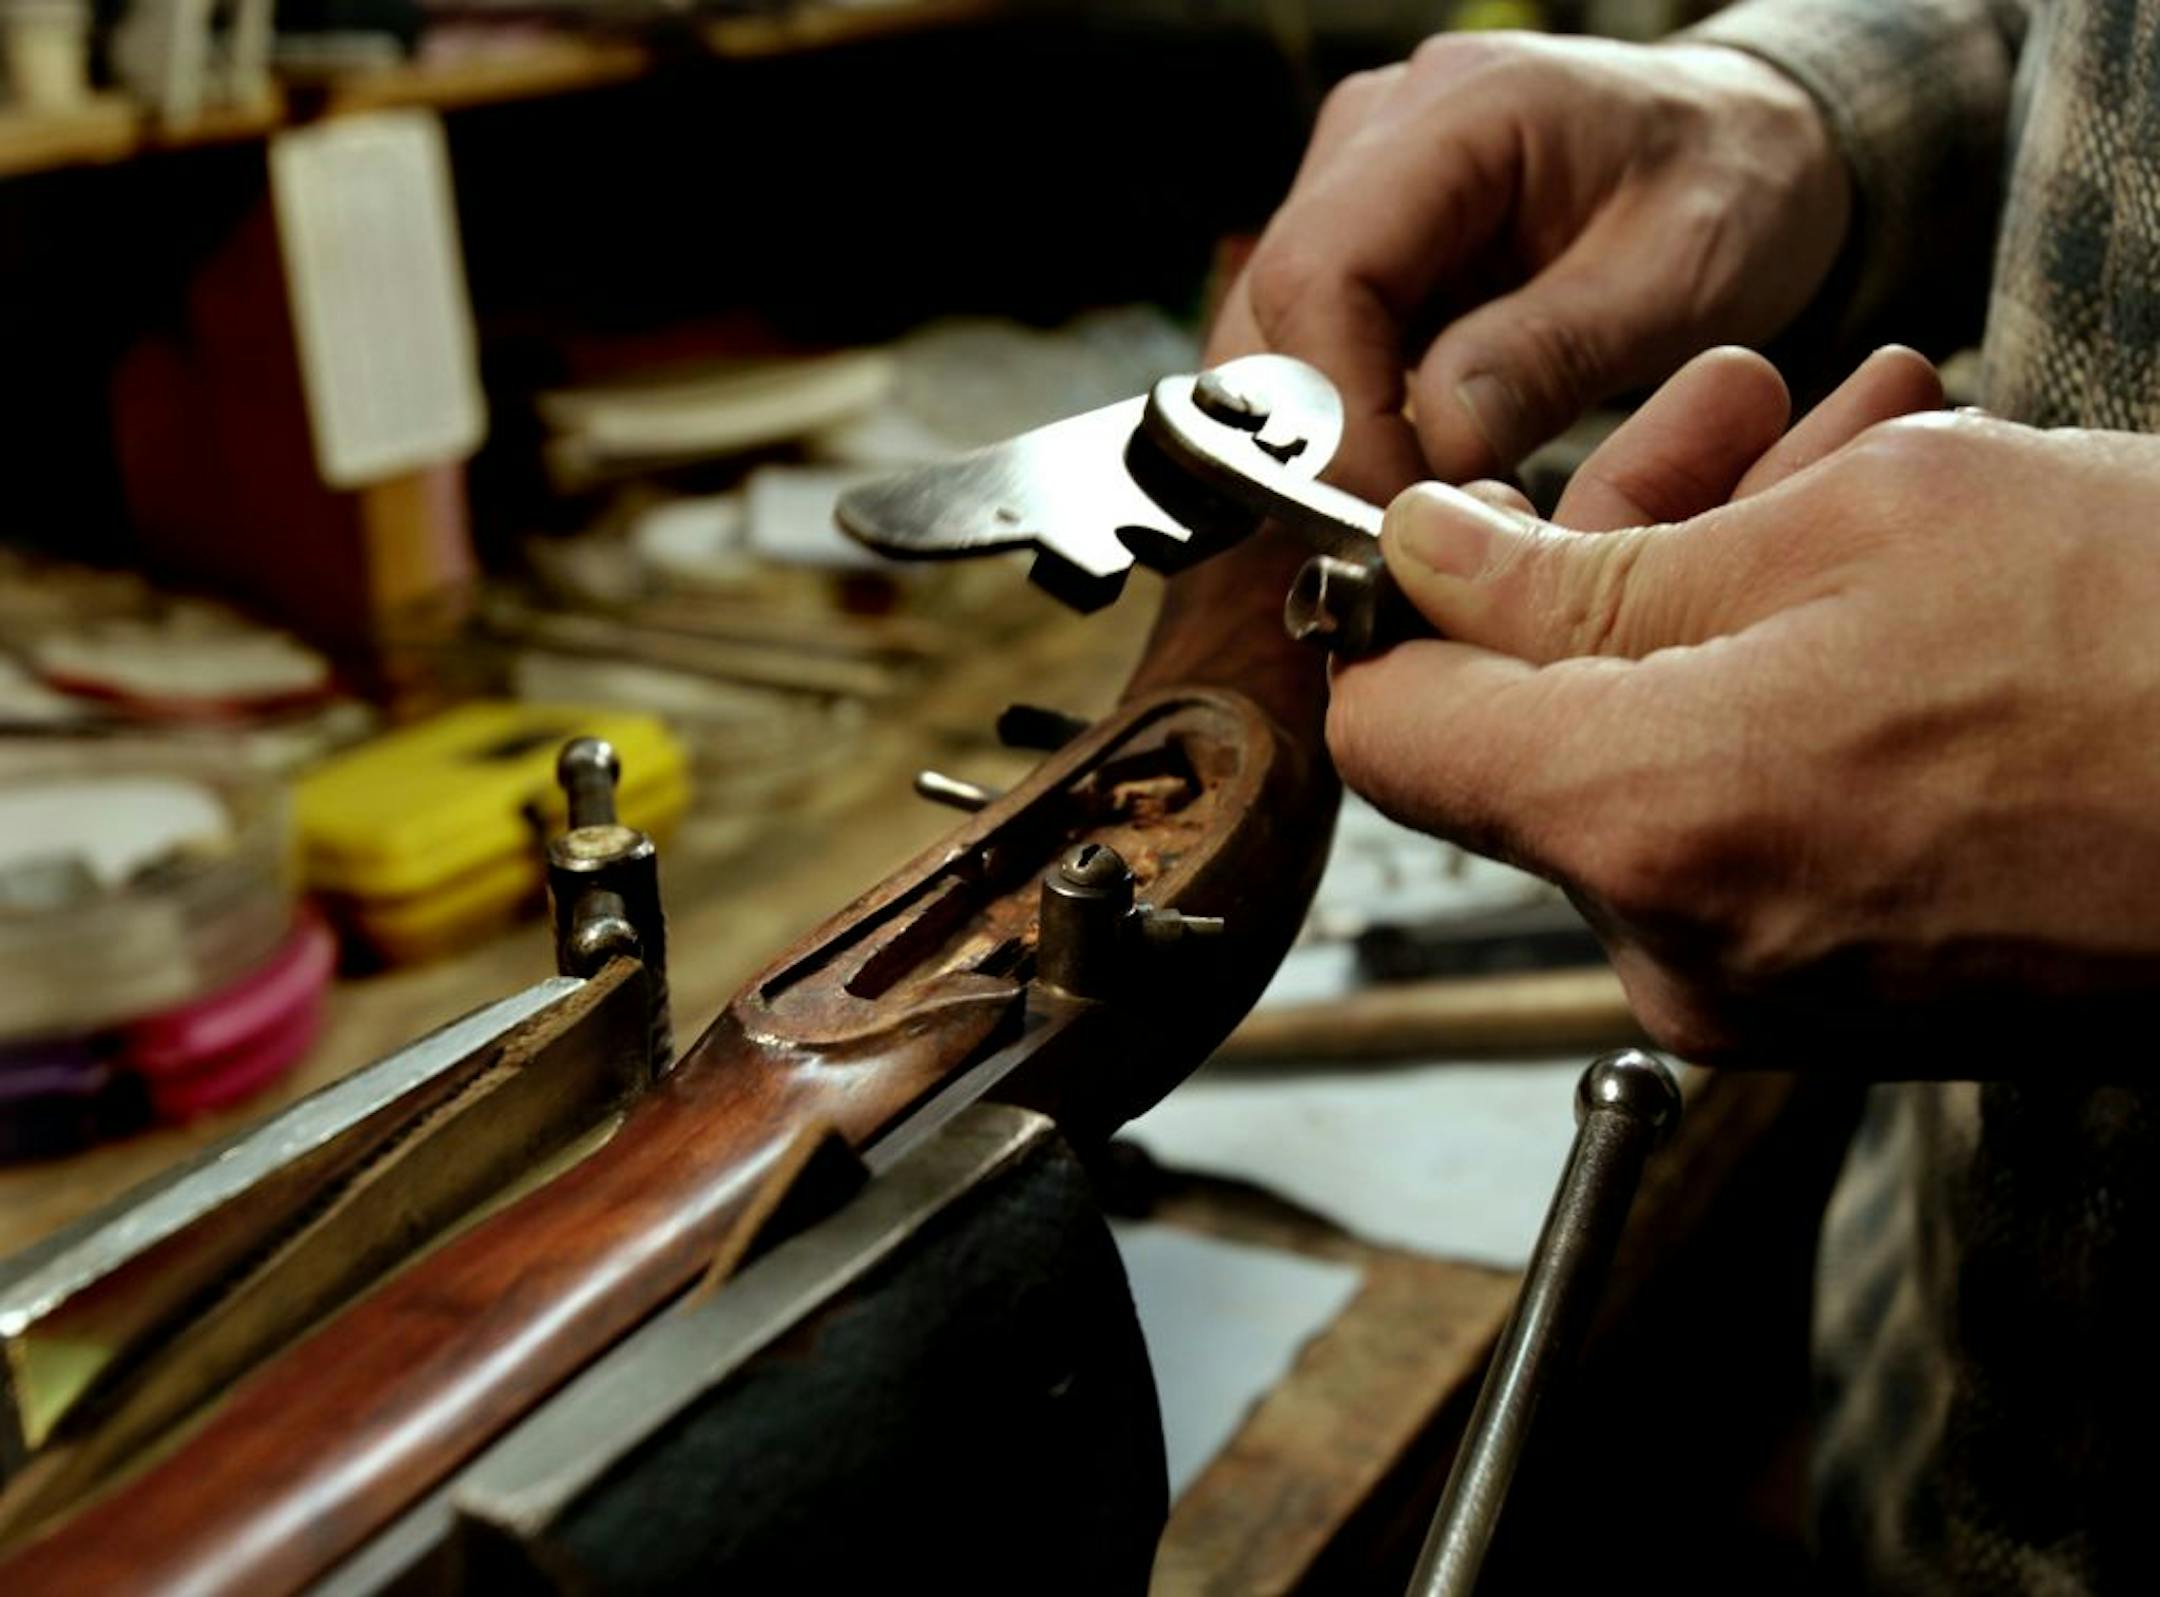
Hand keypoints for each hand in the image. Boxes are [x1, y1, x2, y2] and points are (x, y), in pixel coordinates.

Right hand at [1214, 33, 1849, 497]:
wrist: (1751, 142)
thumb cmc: (1737, 187)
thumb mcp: (1682, 275)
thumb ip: (1551, 354)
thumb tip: (1436, 452)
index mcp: (1461, 111)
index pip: (1324, 271)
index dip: (1335, 412)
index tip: (1392, 516)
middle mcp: (1376, 136)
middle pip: (1273, 313)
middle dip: (1314, 444)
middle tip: (1395, 546)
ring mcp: (1353, 188)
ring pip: (1271, 344)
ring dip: (1318, 447)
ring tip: (1405, 524)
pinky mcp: (1359, 247)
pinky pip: (1308, 356)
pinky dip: (1340, 433)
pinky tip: (1403, 484)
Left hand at [1327, 347, 2159, 1071]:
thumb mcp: (1863, 524)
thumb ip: (1595, 562)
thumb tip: (1433, 559)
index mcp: (1647, 820)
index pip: (1393, 730)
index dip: (1405, 610)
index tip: (1460, 524)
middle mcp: (1679, 941)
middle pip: (1529, 732)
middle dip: (1613, 554)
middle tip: (1732, 424)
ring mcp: (1762, 988)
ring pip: (1644, 762)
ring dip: (1717, 599)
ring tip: (1849, 458)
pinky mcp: (1836, 997)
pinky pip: (1734, 824)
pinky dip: (1772, 700)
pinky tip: (1880, 578)